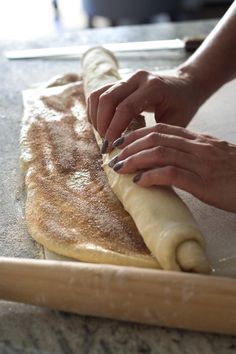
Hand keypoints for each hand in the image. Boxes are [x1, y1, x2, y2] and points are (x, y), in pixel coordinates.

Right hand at [87, 69, 204, 148]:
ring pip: (98, 94)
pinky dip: (95, 111)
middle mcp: (138, 78)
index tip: (110, 148)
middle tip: (106, 145)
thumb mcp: (177, 122)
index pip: (125, 108)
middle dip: (102, 125)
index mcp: (153, 87)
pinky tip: (101, 126)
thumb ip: (157, 136)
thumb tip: (138, 157)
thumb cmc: (184, 104)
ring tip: (103, 136)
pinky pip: (99, 93)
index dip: (114, 129)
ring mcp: (127, 77)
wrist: (186, 84)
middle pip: (107, 99)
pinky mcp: (120, 81)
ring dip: (96, 118)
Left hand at [109, 123, 235, 211]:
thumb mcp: (214, 158)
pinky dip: (152, 176)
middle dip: (131, 144)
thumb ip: (193, 154)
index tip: (123, 141)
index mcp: (199, 140)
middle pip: (157, 137)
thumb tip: (168, 160)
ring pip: (160, 152)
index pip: (163, 129)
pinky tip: (139, 182)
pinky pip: (172, 174)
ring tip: (119, 168)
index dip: (138, 133)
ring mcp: (201, 163)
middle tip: (114, 154)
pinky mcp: (204, 182)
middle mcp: (198, 147)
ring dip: (135, 159)